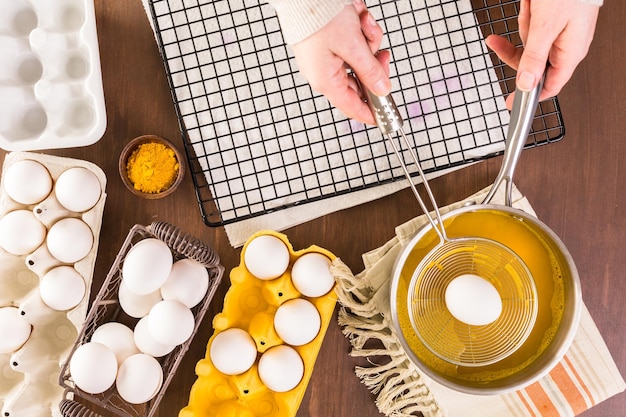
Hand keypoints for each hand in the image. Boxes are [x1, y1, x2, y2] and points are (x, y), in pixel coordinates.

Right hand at [291, 0, 390, 124]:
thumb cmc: (319, 18)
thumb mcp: (353, 46)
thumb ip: (370, 70)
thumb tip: (382, 88)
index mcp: (326, 81)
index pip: (353, 108)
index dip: (371, 113)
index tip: (387, 116)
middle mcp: (325, 73)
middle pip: (361, 81)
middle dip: (374, 64)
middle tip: (382, 54)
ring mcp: (327, 59)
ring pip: (360, 60)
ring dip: (369, 42)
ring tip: (363, 24)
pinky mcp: (330, 46)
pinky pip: (354, 46)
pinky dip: (361, 33)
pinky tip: (358, 19)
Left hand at [485, 0, 598, 107]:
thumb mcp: (545, 27)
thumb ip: (534, 58)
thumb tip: (525, 85)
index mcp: (570, 54)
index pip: (549, 87)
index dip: (528, 97)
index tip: (510, 103)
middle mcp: (566, 47)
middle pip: (532, 65)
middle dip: (516, 50)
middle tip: (499, 42)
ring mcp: (560, 35)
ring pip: (529, 44)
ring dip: (523, 25)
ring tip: (531, 9)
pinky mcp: (553, 23)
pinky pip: (532, 29)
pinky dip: (527, 18)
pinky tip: (529, 6)